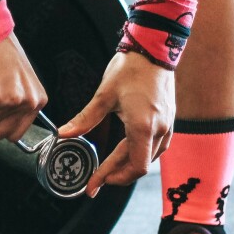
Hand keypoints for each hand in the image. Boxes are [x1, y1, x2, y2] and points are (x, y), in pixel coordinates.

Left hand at [58, 51, 175, 197]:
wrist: (155, 48)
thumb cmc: (131, 68)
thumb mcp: (104, 95)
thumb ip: (85, 118)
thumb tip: (64, 134)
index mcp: (143, 127)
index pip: (132, 167)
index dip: (112, 178)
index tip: (94, 185)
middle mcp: (159, 130)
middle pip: (139, 166)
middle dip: (117, 175)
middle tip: (97, 180)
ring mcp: (168, 125)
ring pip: (150, 158)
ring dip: (129, 166)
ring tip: (110, 169)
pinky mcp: (170, 120)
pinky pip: (157, 147)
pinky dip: (141, 154)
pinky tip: (128, 153)